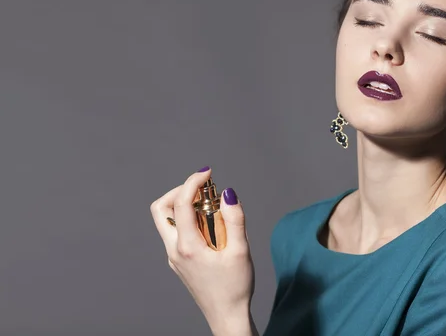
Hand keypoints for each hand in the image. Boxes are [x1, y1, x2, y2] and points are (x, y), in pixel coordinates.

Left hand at [150, 167, 255, 333]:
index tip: (208, 173)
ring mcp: (173, 257)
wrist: (226, 316)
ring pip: (166, 221)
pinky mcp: (178, 261)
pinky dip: (187, 219)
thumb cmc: (235, 286)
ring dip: (182, 205)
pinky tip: (209, 225)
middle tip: (202, 188)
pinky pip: (176, 232)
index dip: (192, 182)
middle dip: (178, 191)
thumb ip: (235, 219)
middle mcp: (175, 251)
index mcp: (188, 247)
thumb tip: (228, 193)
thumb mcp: (241, 250)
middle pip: (160, 209)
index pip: (180, 203)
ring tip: (208, 205)